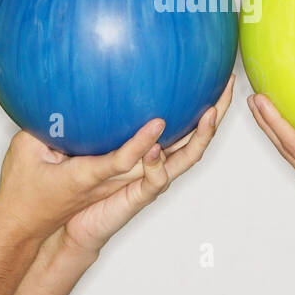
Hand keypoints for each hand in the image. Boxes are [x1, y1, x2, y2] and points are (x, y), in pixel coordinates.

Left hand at [58, 75, 234, 255]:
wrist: (66, 223)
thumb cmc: (71, 183)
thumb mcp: (73, 140)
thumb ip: (79, 113)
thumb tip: (72, 73)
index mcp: (148, 146)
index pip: (180, 119)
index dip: (198, 99)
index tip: (211, 71)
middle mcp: (155, 161)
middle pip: (195, 135)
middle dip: (216, 112)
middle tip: (227, 86)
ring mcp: (150, 180)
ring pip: (186, 158)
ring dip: (201, 136)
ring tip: (210, 113)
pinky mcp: (137, 198)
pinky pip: (153, 180)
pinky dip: (157, 164)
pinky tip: (154, 148)